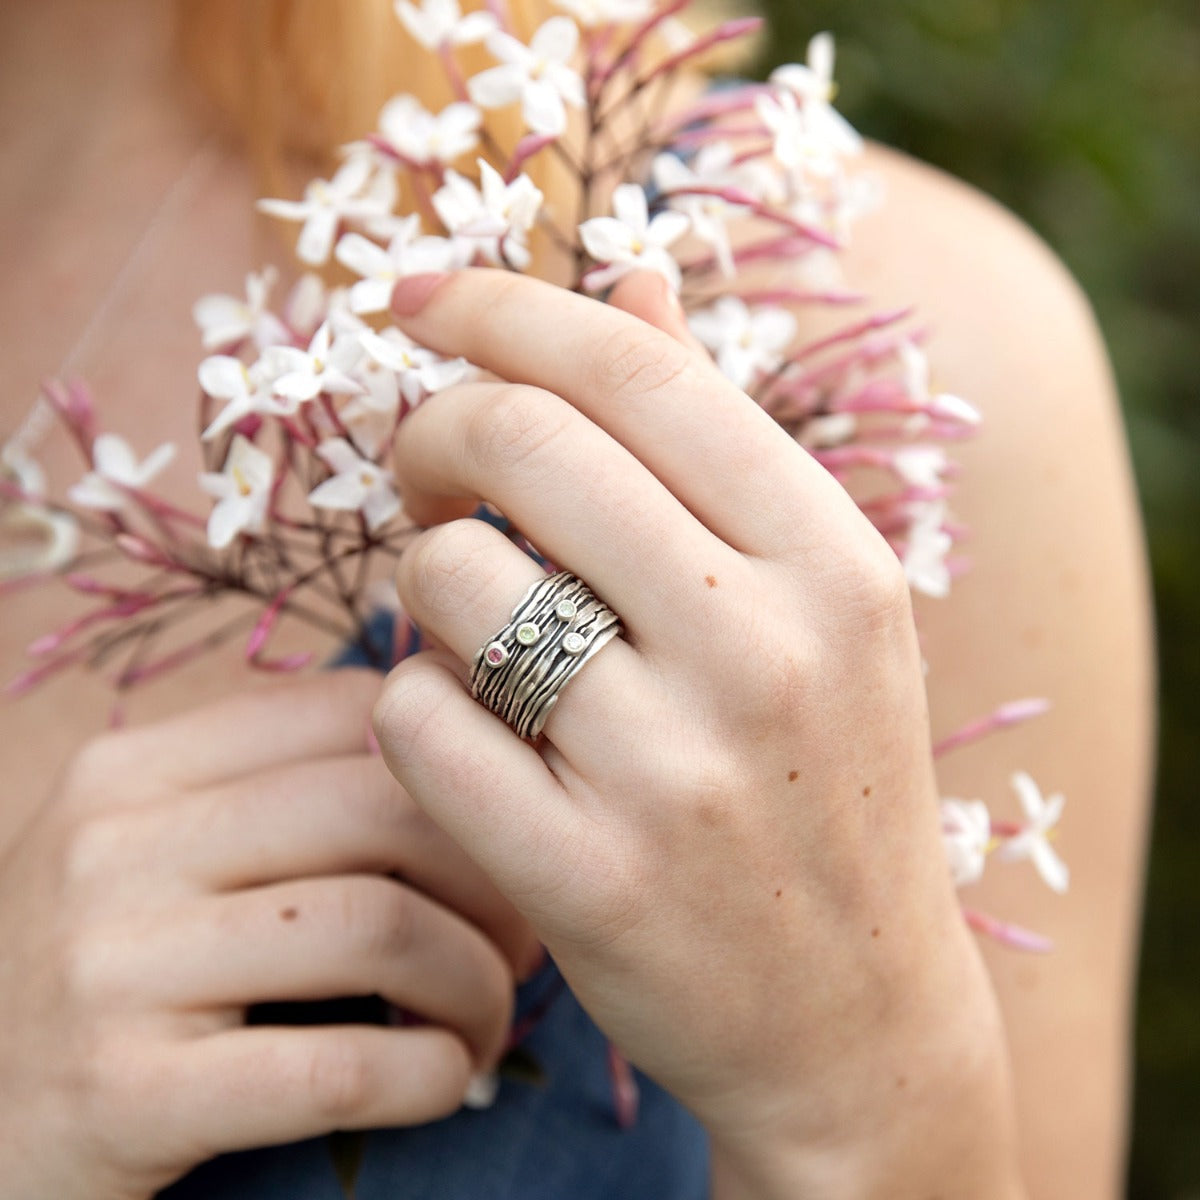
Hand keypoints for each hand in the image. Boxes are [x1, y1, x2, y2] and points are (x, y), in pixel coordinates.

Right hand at [0, 670, 538, 1199]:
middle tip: (520, 939)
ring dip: (472, 982)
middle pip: (382, 808)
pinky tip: (445, 1078)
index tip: (502, 827)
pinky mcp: (121, 1095)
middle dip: (491, 876)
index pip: (350, 709)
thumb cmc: (93, 969)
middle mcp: (118, 844)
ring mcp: (112, 966)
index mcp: (137, 768)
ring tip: (483, 1020)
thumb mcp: (146, 847)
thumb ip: (267, 786)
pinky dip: (426, 1072)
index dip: (462, 761)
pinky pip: (335, 1066)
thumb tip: (443, 727)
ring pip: (377, 926)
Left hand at [372, 270, 1025, 1197]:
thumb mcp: (819, 604)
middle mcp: (767, 648)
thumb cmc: (823, 782)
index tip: (420, 297)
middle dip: (432, 430)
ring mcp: (674, 772)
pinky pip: (417, 724)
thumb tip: (628, 273)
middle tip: (426, 471)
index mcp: (832, 559)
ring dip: (427, 584)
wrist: (852, 1014)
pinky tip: (467, 732)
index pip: (635, 371)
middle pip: (521, 443)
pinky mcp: (586, 880)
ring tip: (472, 626)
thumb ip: (713, 435)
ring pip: (449, 582)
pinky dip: (414, 705)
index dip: (502, 307)